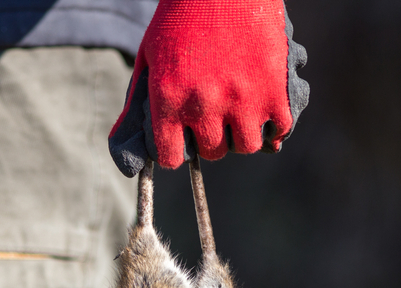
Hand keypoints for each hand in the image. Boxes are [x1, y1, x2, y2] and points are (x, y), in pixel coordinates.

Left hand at [109, 0, 308, 176]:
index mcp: (169, 97)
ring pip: (245, 146)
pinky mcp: (274, 89)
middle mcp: (204, 104)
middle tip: (215, 118)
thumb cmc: (182, 16)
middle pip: (212, 152)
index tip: (182, 143)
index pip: (170, 157)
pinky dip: (274, 123)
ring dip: (243, 134)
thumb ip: (138, 100)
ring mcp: (242, 99)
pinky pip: (278, 128)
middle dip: (211, 139)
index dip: (176, 152)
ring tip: (240, 113)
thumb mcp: (149, 55)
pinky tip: (265, 107)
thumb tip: (121, 142)